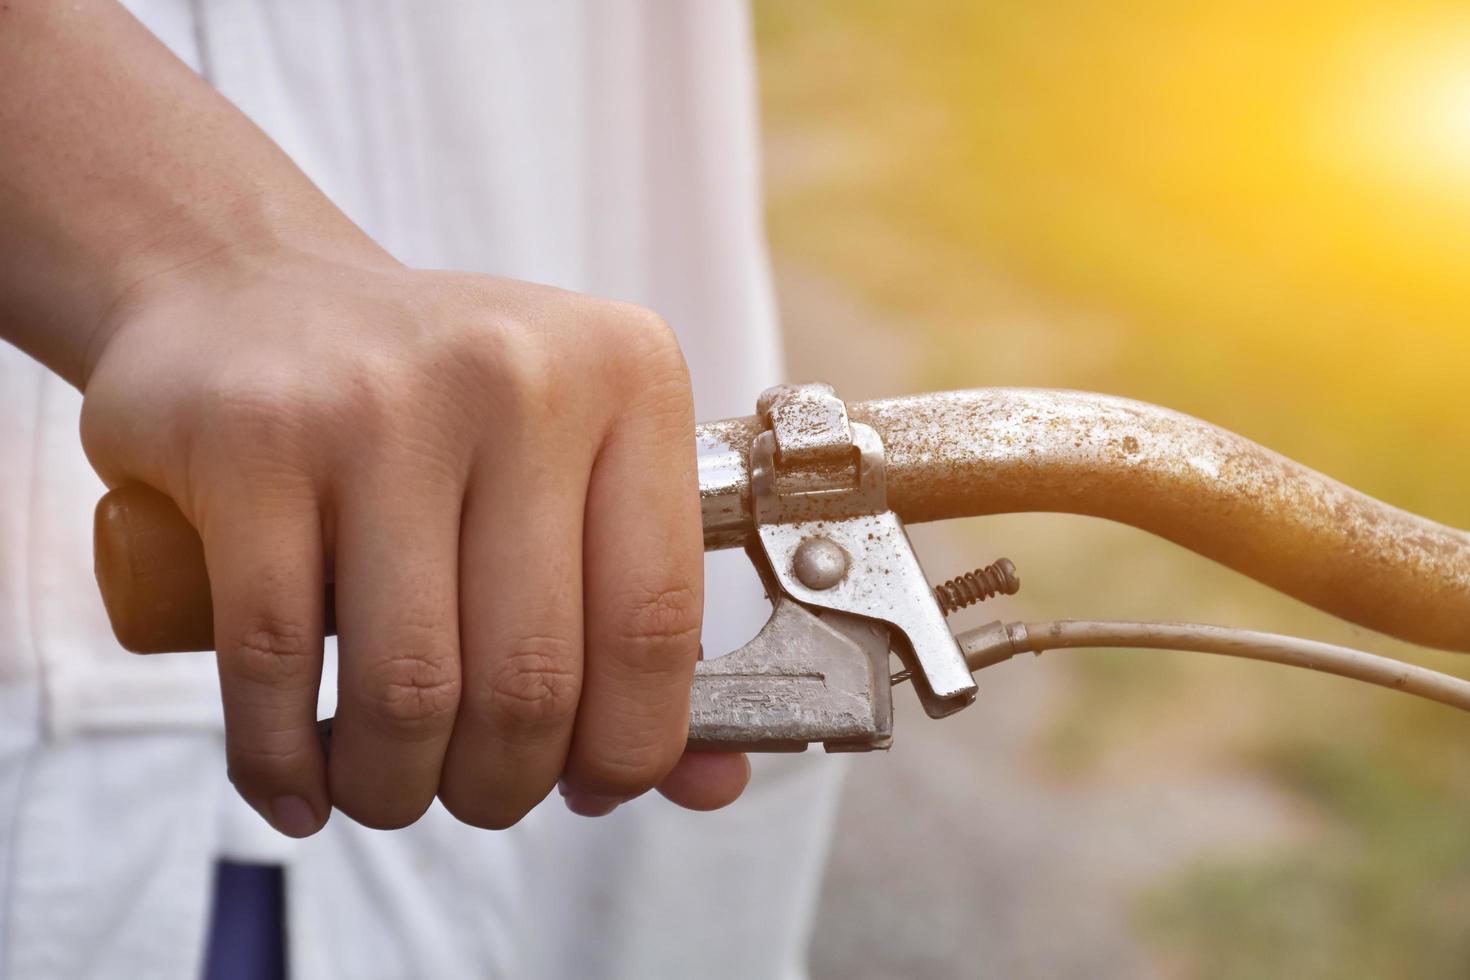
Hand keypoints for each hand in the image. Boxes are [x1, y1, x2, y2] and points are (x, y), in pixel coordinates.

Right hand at [80, 245, 749, 833]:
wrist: (252, 291)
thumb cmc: (435, 404)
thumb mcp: (567, 466)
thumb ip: (640, 616)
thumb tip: (712, 783)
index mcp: (628, 379)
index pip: (656, 620)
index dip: (633, 742)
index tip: (596, 784)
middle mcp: (517, 376)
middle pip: (533, 674)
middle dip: (506, 782)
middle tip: (479, 792)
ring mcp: (377, 403)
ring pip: (409, 686)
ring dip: (398, 786)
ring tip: (390, 788)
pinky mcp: (251, 439)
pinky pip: (275, 658)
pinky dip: (285, 760)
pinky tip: (299, 786)